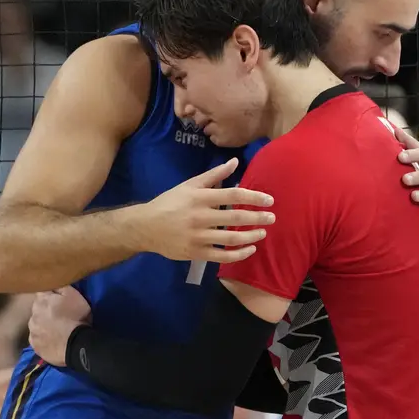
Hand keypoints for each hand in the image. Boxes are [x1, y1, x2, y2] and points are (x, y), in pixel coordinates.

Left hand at [28, 287, 91, 365]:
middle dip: (45, 310)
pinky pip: (37, 338)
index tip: (57, 299)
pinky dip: (43, 338)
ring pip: (36, 324)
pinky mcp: (35, 345)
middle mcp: (32, 315)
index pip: (42, 293)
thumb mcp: (74, 295)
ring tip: (56, 329)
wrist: (76, 346)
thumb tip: (52, 282)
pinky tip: (52, 340)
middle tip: (59, 315)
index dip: (50, 296)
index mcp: (40, 301)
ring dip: (43, 324)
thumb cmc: (76, 318)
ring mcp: (32, 332)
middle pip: (38, 309)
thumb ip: (60, 286)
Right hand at [135, 158, 275, 262]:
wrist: (145, 227)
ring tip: (263, 233)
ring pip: (231, 239)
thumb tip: (235, 161)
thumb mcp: (190, 185)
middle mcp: (200, 216)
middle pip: (235, 217)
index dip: (254, 197)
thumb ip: (214, 175)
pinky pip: (222, 256)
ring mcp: (198, 237)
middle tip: (272, 218)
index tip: (269, 200)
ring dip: (251, 236)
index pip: (233, 195)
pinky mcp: (196, 253)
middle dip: (258, 217)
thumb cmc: (170, 203)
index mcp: (200, 197)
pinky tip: (250, 249)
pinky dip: (239, 254)